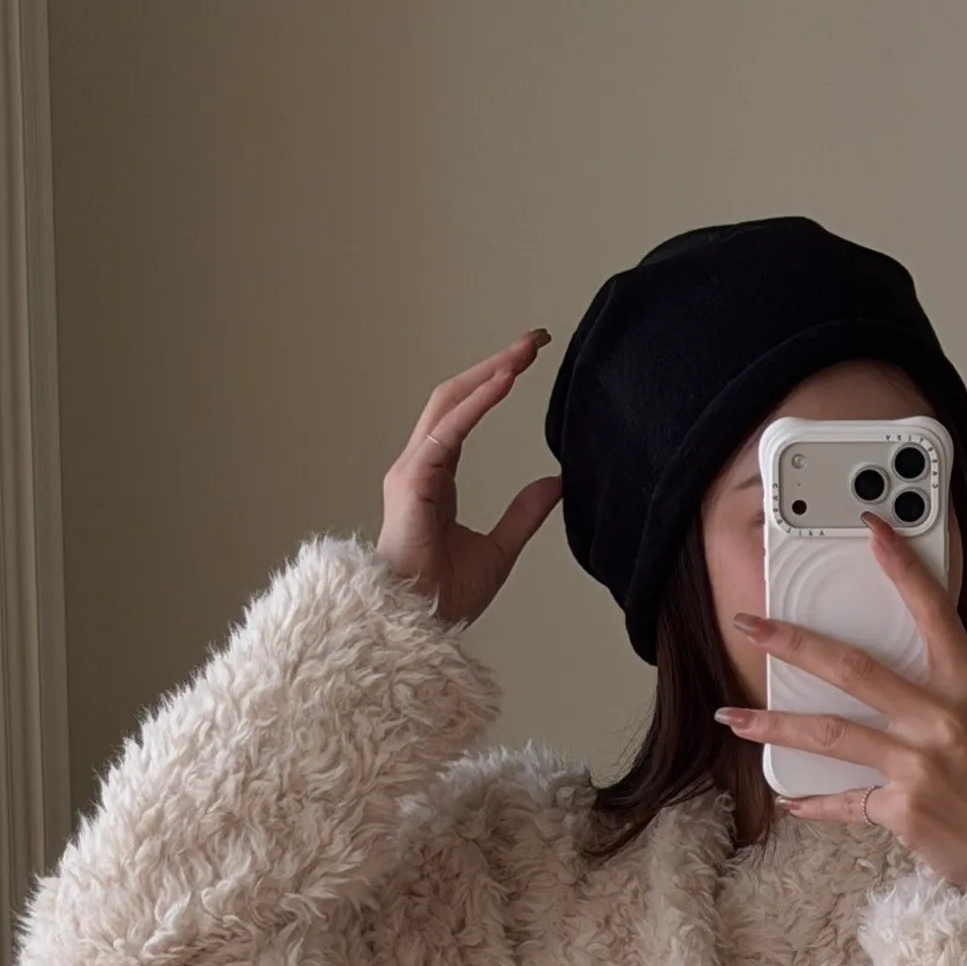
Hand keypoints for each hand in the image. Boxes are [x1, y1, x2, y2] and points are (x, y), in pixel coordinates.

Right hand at [377, 330, 564, 626]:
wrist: (417, 625)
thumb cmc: (442, 596)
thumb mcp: (499, 549)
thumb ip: (523, 514)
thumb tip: (554, 483)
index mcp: (435, 475)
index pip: (465, 412)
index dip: (494, 382)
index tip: (528, 359)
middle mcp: (420, 464)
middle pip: (456, 395)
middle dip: (494, 363)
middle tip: (533, 339)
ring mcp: (412, 469)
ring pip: (450, 401)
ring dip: (489, 372)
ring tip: (523, 351)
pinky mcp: (412, 479)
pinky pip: (449, 430)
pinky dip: (477, 403)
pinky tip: (504, 382)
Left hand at [712, 514, 966, 887]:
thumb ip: (938, 689)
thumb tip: (881, 666)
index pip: (933, 611)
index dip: (902, 566)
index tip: (871, 529)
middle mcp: (943, 719)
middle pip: (855, 669)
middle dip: (795, 644)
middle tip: (751, 627)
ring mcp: (921, 765)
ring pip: (833, 734)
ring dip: (774, 724)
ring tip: (734, 716)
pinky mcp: (903, 809)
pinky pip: (844, 800)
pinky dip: (813, 802)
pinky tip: (787, 799)